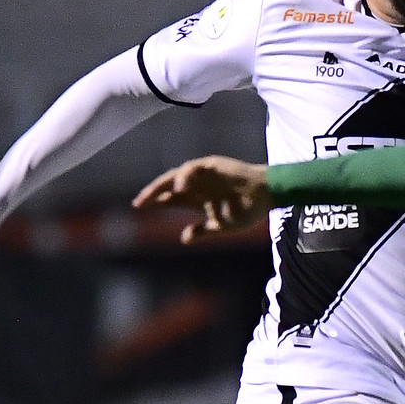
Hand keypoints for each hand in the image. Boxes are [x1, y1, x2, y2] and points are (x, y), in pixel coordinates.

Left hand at [132, 155, 272, 243]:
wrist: (266, 197)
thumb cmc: (247, 210)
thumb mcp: (221, 226)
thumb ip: (203, 231)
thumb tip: (183, 238)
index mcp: (198, 198)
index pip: (172, 198)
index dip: (156, 202)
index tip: (138, 208)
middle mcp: (197, 185)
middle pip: (169, 187)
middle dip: (153, 193)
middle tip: (138, 203)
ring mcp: (204, 174)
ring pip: (176, 176)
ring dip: (163, 185)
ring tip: (151, 196)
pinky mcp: (212, 165)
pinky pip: (193, 169)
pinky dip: (184, 176)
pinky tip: (179, 187)